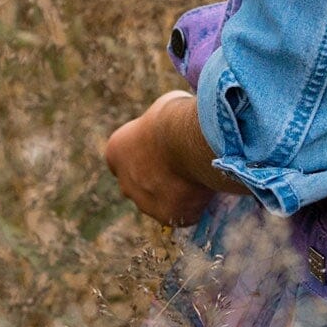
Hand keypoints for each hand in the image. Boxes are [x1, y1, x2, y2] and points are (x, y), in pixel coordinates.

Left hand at [105, 92, 216, 226]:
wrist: (189, 142)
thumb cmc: (176, 118)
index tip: (171, 149)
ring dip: (178, 193)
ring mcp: (144, 203)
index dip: (151, 154)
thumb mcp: (163, 110)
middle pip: (142, 184)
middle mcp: (124, 181)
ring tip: (203, 175)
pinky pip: (184, 212)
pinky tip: (210, 188)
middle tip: (187, 165)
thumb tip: (176, 126)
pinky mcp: (167, 217)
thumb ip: (161, 126)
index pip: (129, 158)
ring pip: (162, 201)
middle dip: (160, 178)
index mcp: (116, 152)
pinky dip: (197, 203)